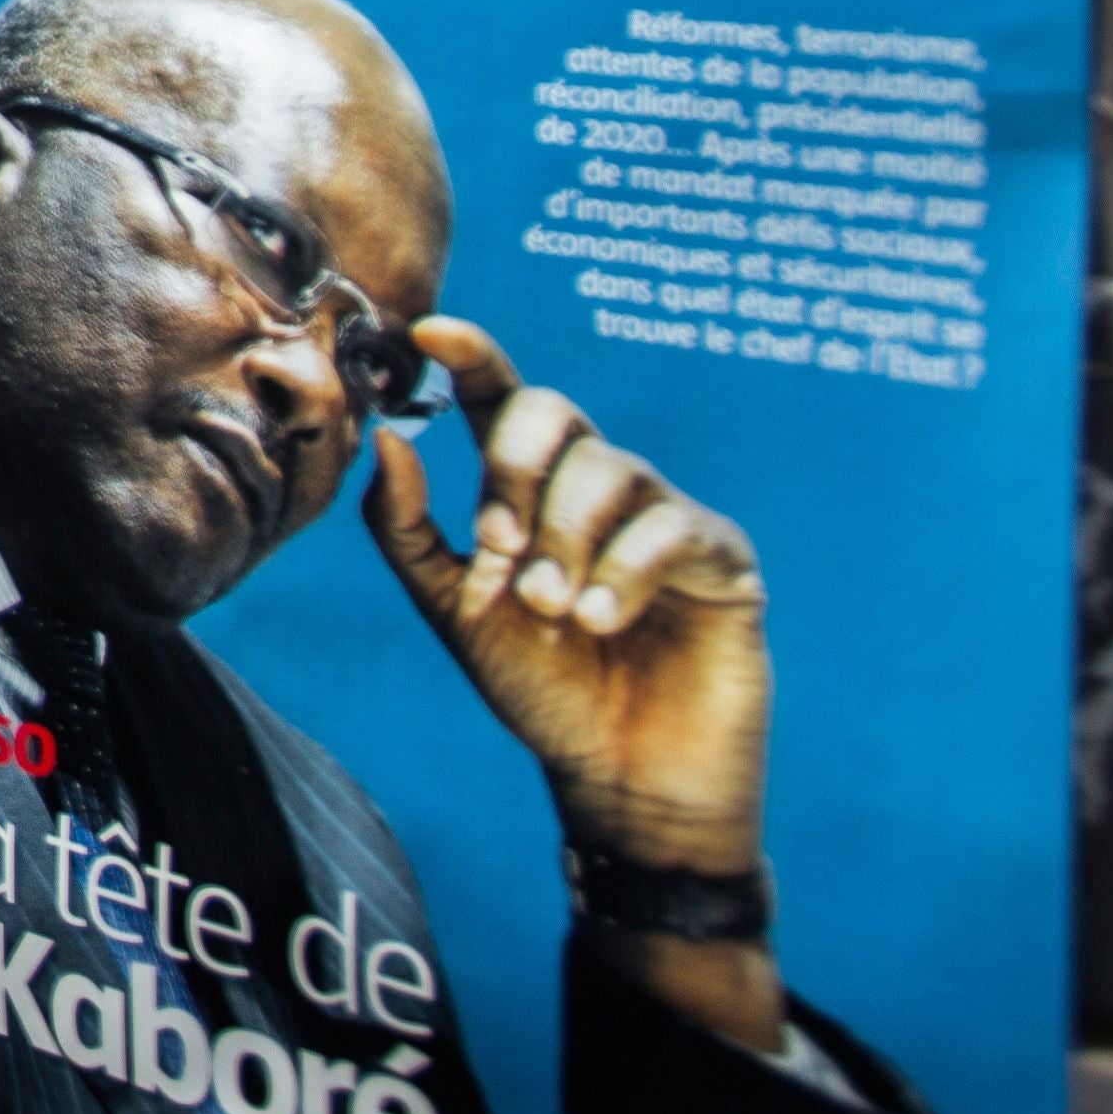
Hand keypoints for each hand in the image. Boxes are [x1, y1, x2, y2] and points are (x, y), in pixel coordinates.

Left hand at [360, 320, 789, 1049]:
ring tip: (554, 614)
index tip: (432, 332)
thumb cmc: (543, 693)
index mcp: (534, 492)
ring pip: (608, 469)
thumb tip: (390, 438)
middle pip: (554, 415)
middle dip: (513, 477)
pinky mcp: (722, 558)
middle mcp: (600, 489)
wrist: (619, 781)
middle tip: (503, 559)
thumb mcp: (456, 613)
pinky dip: (623, 571)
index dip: (472, 356)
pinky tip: (601, 621)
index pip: (504, 399)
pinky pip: (670, 527)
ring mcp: (664, 516)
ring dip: (564, 541)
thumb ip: (411, 532)